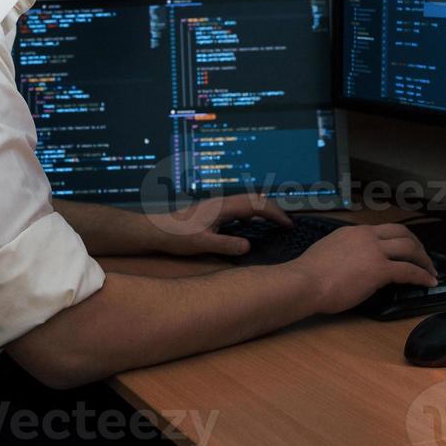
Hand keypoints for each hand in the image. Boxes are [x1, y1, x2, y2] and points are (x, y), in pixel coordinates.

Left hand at [144, 193, 292, 257]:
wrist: (156, 230)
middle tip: (287, 223)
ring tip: (275, 222)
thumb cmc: (176, 237)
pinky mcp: (212, 210)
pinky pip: (239, 207)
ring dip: (263, 209)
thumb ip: (226, 245)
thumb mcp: (202, 244)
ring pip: (247, 201)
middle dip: (273, 209)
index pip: (256, 205)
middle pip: (255, 199)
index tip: (289, 224)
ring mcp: (217, 205)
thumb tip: (249, 246)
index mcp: (223, 207)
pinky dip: (251, 212)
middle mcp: (222, 202)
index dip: (275, 213)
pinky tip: (250, 223)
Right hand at [290, 223, 438, 313]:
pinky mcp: (379, 270)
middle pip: (402, 233)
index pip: (385, 230)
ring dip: (424, 259)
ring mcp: (375, 252)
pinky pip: (408, 271)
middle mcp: (368, 236)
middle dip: (417, 245)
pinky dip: (422, 276)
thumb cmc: (310, 273)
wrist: (305, 282)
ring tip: (431, 270)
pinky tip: (428, 282)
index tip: (407, 249)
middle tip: (424, 258)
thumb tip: (355, 261)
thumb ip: (346, 250)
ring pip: (409, 249)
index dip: (401, 239)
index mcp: (355, 232)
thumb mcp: (330, 250)